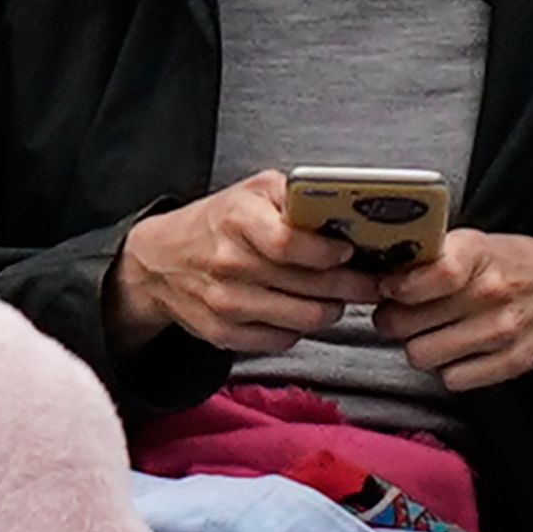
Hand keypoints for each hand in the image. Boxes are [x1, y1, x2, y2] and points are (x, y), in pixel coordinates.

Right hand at [107, 171, 379, 355]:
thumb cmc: (218, 222)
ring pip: (306, 319)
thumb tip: (351, 215)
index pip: (290, 244)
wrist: (160, 260)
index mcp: (236, 220)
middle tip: (372, 282)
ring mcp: (224, 303)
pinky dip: (300, 328)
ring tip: (337, 296)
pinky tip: (301, 309)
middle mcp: (227, 263)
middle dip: (353, 286)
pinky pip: (284, 339)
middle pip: (311, 287)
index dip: (330, 253)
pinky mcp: (223, 334)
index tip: (351, 252)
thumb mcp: (252, 191)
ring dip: (332, 309)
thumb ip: (298, 197)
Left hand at [373, 230, 532, 392]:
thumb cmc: (509, 263)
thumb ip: (427, 258)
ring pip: (421, 354)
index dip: (398, 286)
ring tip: (425, 333)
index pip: (433, 274)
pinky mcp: (513, 363)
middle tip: (397, 314)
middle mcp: (491, 294)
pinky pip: (452, 379)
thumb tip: (376, 278)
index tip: (387, 289)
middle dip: (392, 319)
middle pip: (409, 322)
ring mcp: (503, 331)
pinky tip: (453, 351)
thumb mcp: (472, 242)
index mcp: (478, 255)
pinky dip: (446, 368)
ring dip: (415, 346)